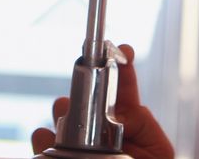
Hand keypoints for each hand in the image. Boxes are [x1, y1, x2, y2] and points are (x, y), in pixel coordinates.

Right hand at [31, 44, 173, 158]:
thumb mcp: (157, 155)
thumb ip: (145, 127)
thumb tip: (127, 105)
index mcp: (129, 126)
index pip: (122, 90)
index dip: (122, 66)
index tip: (121, 49)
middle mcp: (98, 133)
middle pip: (82, 99)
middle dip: (80, 92)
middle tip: (83, 99)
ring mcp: (76, 147)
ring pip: (59, 119)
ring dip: (61, 116)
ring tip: (66, 124)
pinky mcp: (57, 158)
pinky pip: (41, 146)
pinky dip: (42, 141)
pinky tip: (48, 141)